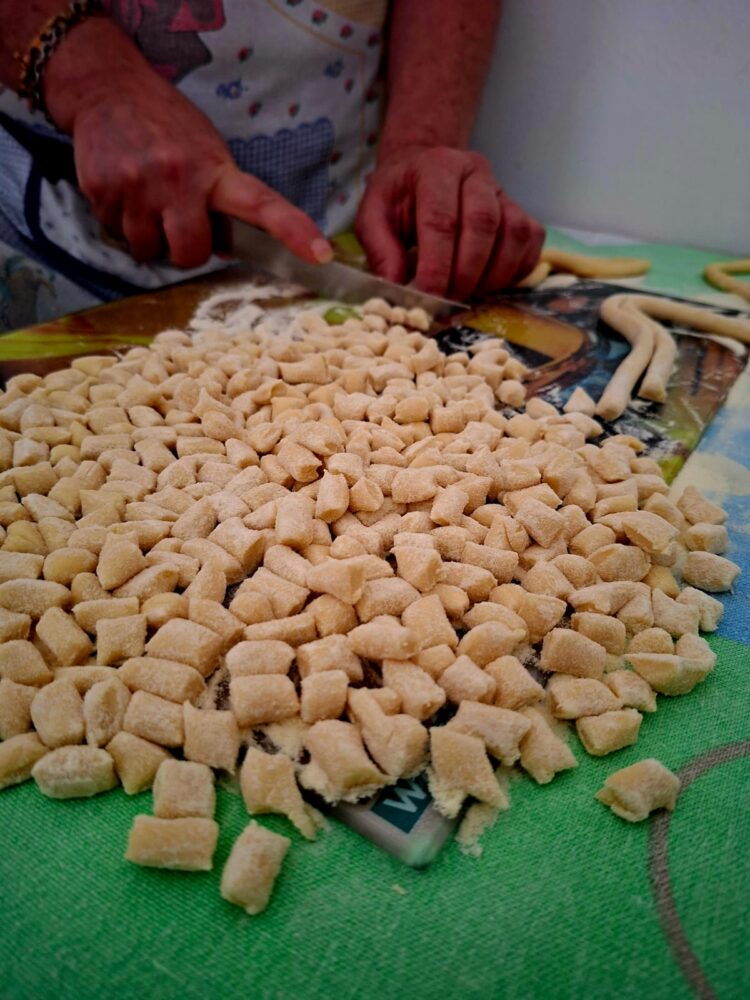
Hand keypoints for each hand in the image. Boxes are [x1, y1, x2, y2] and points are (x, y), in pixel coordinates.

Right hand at [44, 19, 330, 268]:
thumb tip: (225, 247)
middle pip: (191, 254)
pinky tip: (124, 190)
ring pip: (148, 249)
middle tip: (178, 223)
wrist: (108, 89)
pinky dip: (121, 221)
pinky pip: (117, 233)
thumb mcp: (206, 151)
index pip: (262, 205)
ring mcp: (138, 186)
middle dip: (186, 250)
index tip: (320, 254)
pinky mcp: (102, 191)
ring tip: (147, 199)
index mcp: (215, 171)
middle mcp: (178, 179)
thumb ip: (219, 196)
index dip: (293, 231)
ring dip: (149, 236)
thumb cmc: (168, 127)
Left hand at [355, 145, 543, 299]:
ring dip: (493, 275)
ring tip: (468, 293)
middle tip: (448, 301)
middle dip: (465, 273)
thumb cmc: (397, 198)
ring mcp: (502, 190)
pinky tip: (489, 283)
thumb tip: (398, 290)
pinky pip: (531, 242)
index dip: (437, 265)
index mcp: (436, 168)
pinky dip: (515, 270)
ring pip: (514, 233)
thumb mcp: (373, 217)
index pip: (441, 220)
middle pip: (483, 224)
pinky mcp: (520, 209)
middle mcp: (475, 172)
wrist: (421, 169)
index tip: (428, 298)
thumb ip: (380, 250)